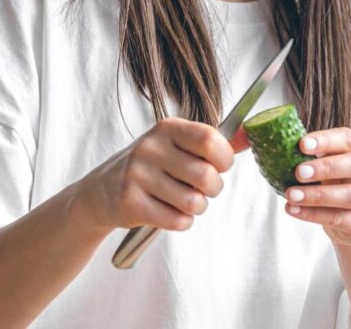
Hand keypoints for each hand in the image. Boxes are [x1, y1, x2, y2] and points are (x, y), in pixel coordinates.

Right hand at [80, 117, 239, 231]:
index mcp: (167, 128)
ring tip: (183, 201)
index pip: (210, 139)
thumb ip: (209, 143)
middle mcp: (151, 148)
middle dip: (213, 189)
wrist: (101, 192)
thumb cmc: (150, 168)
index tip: (220, 166)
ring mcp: (138, 175)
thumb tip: (249, 137)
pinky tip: (168, 212)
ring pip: (194, 203)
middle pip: (207, 176)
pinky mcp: (130, 203)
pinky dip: (181, 222)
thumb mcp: (173, 145)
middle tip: (201, 189)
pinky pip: (177, 221)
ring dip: (196, 208)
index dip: (224, 158)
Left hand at [283, 128, 350, 245]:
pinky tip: (294, 210)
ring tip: (291, 194)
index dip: (327, 140)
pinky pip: (340, 218)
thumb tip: (284, 145)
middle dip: (326, 167)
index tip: (302, 144)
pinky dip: (314, 214)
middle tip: (299, 172)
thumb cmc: (340, 180)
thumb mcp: (332, 161)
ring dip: (317, 195)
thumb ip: (316, 154)